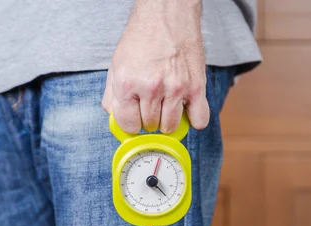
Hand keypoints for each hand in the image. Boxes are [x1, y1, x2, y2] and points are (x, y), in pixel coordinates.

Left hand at [102, 0, 208, 133]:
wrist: (166, 14)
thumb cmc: (141, 38)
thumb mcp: (116, 65)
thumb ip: (112, 95)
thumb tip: (113, 117)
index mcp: (128, 83)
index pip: (128, 125)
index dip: (131, 123)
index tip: (134, 117)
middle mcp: (151, 87)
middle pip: (150, 126)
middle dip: (148, 120)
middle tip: (150, 105)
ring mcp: (176, 88)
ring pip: (170, 126)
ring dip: (166, 121)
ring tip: (165, 106)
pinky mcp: (196, 86)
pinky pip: (199, 120)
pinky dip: (193, 120)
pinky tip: (185, 110)